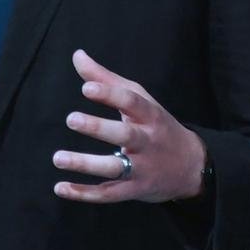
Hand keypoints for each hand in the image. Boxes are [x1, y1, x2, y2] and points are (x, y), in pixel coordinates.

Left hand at [52, 48, 206, 203]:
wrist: (191, 166)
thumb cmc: (156, 125)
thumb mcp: (139, 99)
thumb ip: (106, 79)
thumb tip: (77, 55)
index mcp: (149, 115)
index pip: (132, 102)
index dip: (110, 94)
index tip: (86, 88)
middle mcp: (147, 141)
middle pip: (124, 134)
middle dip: (98, 127)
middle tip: (71, 119)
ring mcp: (141, 168)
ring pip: (114, 167)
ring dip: (86, 164)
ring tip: (58, 157)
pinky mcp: (133, 190)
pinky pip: (108, 194)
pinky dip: (84, 193)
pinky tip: (60, 187)